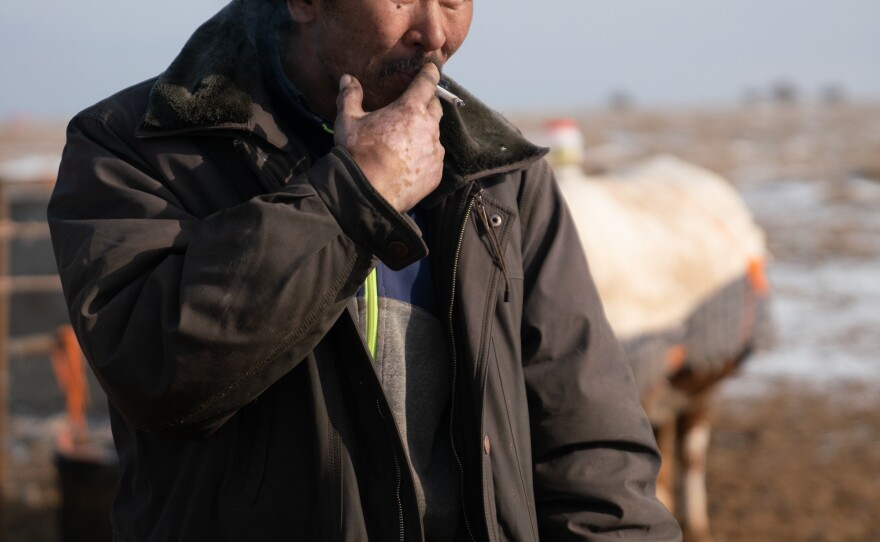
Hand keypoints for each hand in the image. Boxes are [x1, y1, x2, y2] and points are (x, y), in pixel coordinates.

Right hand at [333, 64, 444, 212]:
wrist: (366, 193)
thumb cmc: (357, 154)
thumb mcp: (348, 121)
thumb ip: (350, 96)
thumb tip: (347, 79)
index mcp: (410, 109)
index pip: (427, 83)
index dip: (430, 73)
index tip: (432, 69)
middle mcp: (428, 128)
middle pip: (435, 107)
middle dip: (426, 104)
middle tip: (413, 107)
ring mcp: (434, 151)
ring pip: (435, 134)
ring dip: (424, 133)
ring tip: (406, 141)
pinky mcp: (436, 172)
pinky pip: (434, 158)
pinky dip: (424, 156)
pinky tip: (408, 162)